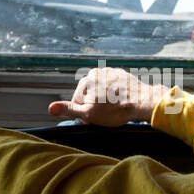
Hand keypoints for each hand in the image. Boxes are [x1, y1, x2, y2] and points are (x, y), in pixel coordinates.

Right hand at [48, 67, 166, 125]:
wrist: (143, 102)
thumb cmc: (116, 110)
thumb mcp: (88, 114)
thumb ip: (69, 109)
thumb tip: (50, 108)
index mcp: (88, 78)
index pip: (77, 100)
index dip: (82, 114)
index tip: (92, 121)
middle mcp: (99, 72)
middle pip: (90, 95)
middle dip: (94, 106)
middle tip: (104, 117)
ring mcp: (113, 73)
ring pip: (102, 92)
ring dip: (104, 102)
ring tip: (114, 111)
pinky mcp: (124, 76)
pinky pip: (114, 89)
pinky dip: (115, 97)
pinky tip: (121, 104)